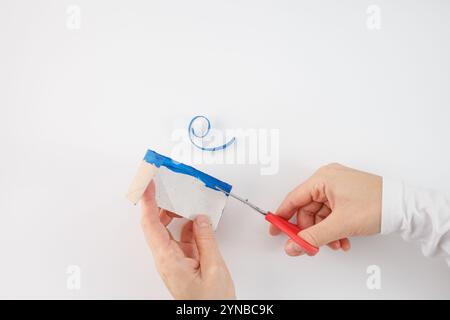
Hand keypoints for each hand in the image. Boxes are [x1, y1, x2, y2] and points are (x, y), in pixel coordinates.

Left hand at [141, 181, 235, 298]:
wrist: (210, 317)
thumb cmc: (209, 301)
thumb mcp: (214, 268)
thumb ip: (206, 240)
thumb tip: (200, 219)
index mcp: (168, 259)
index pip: (151, 224)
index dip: (148, 202)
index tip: (147, 184)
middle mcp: (166, 258)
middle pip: (156, 224)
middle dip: (160, 203)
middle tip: (165, 186)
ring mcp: (173, 260)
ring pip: (168, 230)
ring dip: (175, 214)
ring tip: (185, 200)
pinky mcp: (182, 262)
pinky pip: (181, 238)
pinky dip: (188, 226)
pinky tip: (197, 221)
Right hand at [270, 163, 381, 255]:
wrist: (405, 207)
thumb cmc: (377, 204)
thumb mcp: (339, 224)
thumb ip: (312, 237)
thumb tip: (293, 245)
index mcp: (323, 178)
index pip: (294, 199)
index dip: (283, 216)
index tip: (275, 230)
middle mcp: (328, 180)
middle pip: (307, 209)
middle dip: (310, 230)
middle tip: (310, 246)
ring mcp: (338, 187)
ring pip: (320, 214)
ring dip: (325, 232)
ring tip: (335, 243)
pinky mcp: (346, 195)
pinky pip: (331, 214)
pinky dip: (334, 228)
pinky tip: (342, 239)